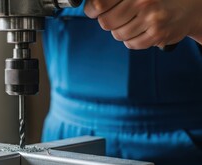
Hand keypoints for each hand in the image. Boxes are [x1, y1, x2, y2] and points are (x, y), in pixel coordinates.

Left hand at [84, 0, 201, 48]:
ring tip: (134, 21)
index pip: (99, 4)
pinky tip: (142, 29)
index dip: (91, 9)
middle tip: (115, 17)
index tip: (93, 11)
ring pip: (117, 34)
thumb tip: (90, 7)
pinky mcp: (157, 35)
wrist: (189, 6)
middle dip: (107, 21)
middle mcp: (144, 1)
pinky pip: (130, 44)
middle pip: (105, 22)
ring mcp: (152, 19)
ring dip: (121, 30)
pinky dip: (132, 39)